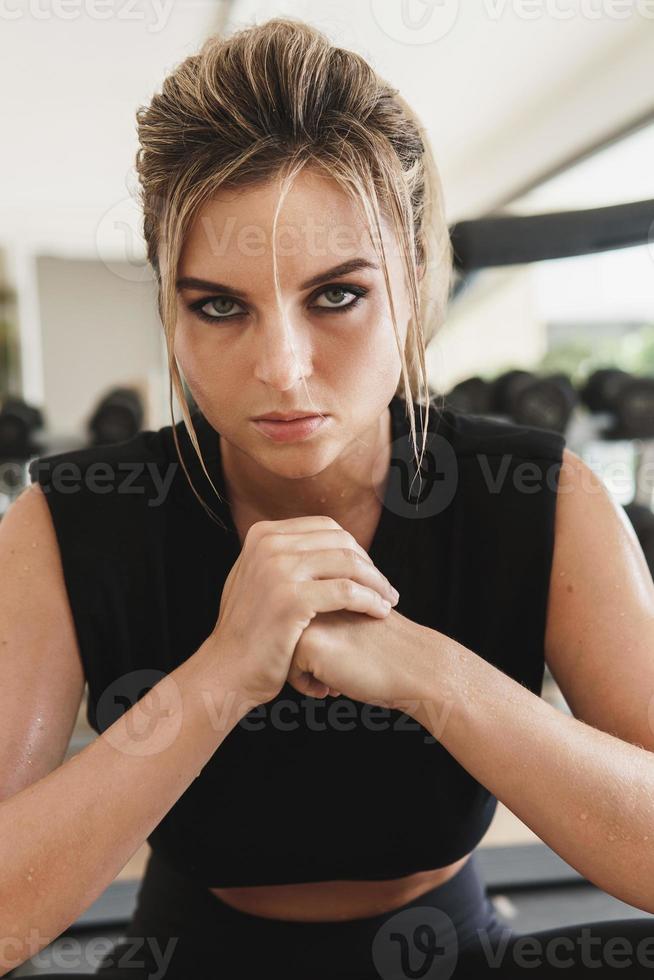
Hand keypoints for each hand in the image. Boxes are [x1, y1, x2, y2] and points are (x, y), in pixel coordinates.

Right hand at [208, 516, 398, 705]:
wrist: (226, 668)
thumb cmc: (247, 630)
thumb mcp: (254, 577)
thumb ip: (280, 555)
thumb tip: (313, 541)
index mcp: (263, 534)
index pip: (326, 527)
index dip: (354, 548)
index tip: (368, 571)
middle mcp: (269, 545)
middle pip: (341, 542)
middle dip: (369, 564)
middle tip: (385, 588)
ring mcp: (279, 569)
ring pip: (349, 564)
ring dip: (376, 582)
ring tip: (388, 601)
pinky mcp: (291, 598)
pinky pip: (346, 591)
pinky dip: (369, 600)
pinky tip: (379, 612)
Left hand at [286, 606, 428, 710]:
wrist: (418, 667)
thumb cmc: (388, 649)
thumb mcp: (354, 617)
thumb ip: (325, 615)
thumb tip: (289, 641)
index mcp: (326, 585)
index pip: (294, 622)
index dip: (317, 647)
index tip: (345, 654)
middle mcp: (314, 595)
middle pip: (286, 637)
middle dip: (307, 660)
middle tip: (343, 668)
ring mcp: (309, 616)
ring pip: (285, 653)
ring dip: (307, 672)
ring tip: (338, 676)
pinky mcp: (309, 642)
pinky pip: (289, 673)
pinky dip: (308, 686)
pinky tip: (334, 687)